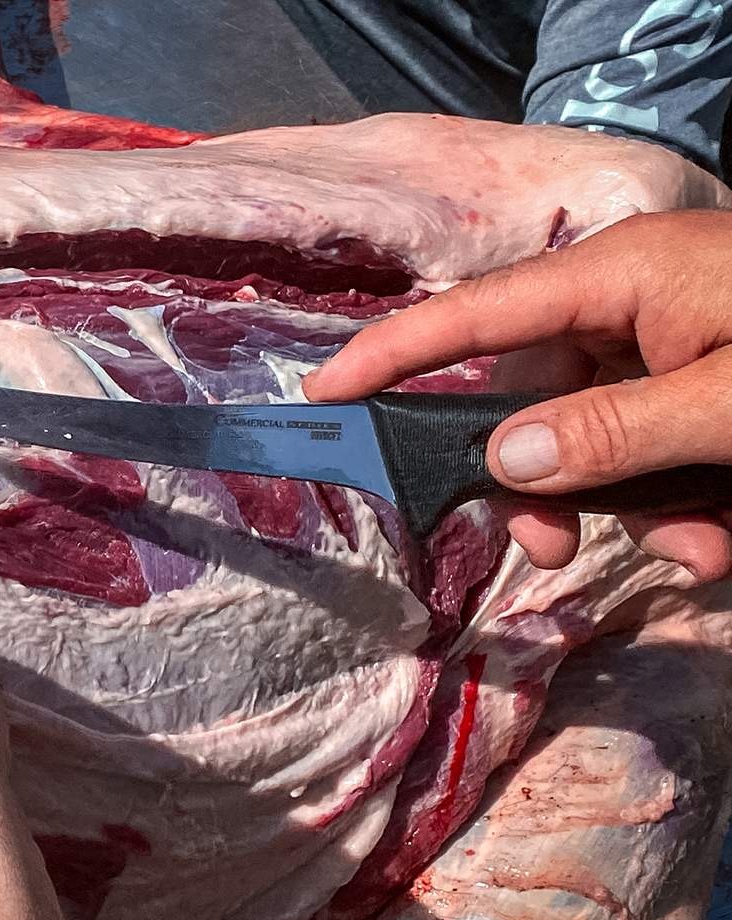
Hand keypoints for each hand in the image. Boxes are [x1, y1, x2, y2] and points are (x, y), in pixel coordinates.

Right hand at [303, 210, 731, 579]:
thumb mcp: (728, 402)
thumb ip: (615, 431)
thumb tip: (501, 460)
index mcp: (620, 275)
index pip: (477, 314)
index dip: (393, 354)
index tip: (322, 392)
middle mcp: (628, 300)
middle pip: (534, 397)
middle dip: (546, 484)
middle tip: (554, 549)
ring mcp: (668, 339)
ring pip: (594, 434)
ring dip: (631, 506)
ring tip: (699, 551)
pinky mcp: (701, 375)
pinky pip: (649, 442)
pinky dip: (676, 498)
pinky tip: (718, 533)